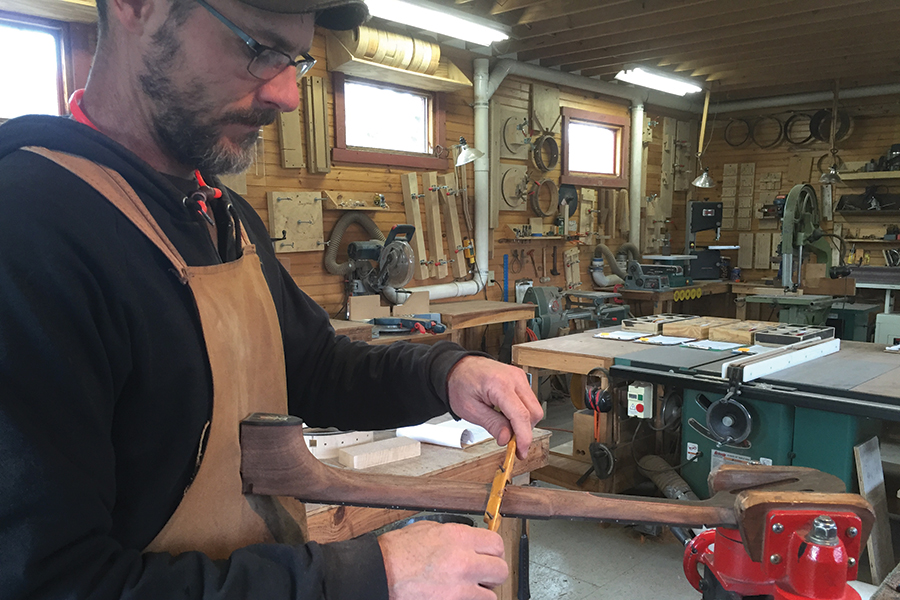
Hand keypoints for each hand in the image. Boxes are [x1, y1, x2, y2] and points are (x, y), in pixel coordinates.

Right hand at [378, 521, 507, 599]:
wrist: (380, 573)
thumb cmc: (396, 551)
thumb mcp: (427, 529)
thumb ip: (453, 534)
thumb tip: (467, 539)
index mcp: (458, 537)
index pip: (496, 543)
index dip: (494, 551)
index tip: (489, 555)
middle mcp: (464, 560)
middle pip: (500, 569)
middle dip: (493, 572)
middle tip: (484, 574)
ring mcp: (460, 585)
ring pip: (492, 593)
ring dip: (483, 591)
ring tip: (470, 588)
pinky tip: (460, 596)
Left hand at [447, 356, 542, 458]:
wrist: (460, 367)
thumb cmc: (461, 383)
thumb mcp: (470, 409)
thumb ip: (491, 424)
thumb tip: (506, 439)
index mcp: (499, 384)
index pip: (521, 415)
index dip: (524, 437)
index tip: (521, 452)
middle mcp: (514, 378)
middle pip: (534, 413)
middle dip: (525, 431)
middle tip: (511, 442)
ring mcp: (519, 377)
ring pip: (534, 408)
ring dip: (524, 422)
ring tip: (505, 426)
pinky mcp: (521, 380)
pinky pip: (529, 401)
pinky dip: (522, 413)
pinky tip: (507, 416)